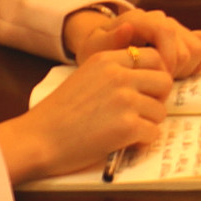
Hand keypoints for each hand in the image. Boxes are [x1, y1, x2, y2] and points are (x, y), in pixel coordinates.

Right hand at [0, 45, 173, 183]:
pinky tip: (124, 142)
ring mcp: (125, 100)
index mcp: (107, 60)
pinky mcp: (127, 126)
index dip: (154, 75)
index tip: (145, 90)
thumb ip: (113, 72)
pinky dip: (142, 141)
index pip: (153, 57)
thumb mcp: (85, 77)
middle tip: (141, 112)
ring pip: (160, 110)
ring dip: (148, 122)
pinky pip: (153, 132)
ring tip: (126, 130)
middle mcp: (119, 75)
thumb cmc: (56, 114)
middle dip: (157, 99)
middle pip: (164, 81)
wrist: (36, 139)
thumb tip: (146, 80)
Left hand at [63, 4, 200, 81]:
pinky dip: (200, 60)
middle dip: (176, 71)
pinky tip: (183, 72)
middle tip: (157, 86)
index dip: (168, 59)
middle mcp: (161, 19)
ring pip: (198, 49)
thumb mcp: (93, 50)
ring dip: (187, 69)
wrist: (103, 46)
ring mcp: (176, 27)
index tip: (157, 80)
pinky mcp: (185, 37)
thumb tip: (128, 28)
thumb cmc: (98, 51)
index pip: (166, 32)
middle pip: (187, 46)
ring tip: (166, 80)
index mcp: (141, 18)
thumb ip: (108, 41)